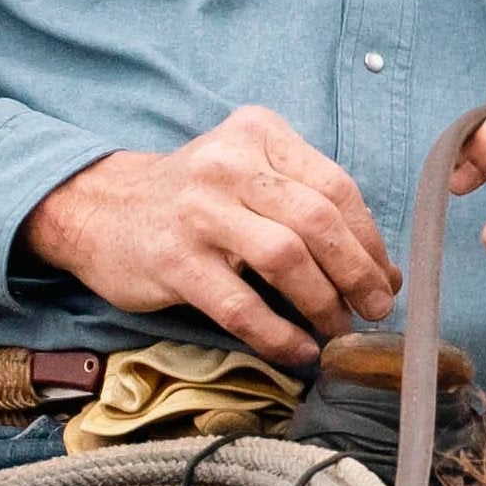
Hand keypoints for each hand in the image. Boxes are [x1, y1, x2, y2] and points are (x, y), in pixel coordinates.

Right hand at [18, 107, 399, 371]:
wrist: (99, 207)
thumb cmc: (192, 198)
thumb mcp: (247, 176)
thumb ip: (307, 208)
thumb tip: (382, 271)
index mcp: (258, 133)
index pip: (335, 186)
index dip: (370, 239)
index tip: (385, 277)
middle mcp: (229, 163)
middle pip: (317, 221)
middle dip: (358, 273)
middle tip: (375, 309)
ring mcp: (198, 211)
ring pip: (286, 260)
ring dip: (324, 304)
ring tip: (337, 330)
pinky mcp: (173, 260)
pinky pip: (242, 306)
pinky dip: (279, 336)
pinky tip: (298, 352)